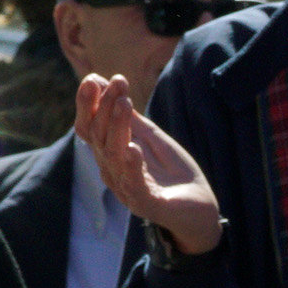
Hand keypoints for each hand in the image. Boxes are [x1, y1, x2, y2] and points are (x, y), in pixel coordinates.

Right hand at [74, 73, 223, 254]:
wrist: (200, 209)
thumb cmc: (173, 173)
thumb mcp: (152, 138)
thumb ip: (130, 118)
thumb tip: (108, 84)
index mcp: (109, 153)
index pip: (88, 126)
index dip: (87, 103)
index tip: (94, 78)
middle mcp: (111, 169)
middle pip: (97, 136)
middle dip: (103, 106)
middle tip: (116, 83)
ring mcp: (126, 187)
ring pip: (112, 154)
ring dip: (117, 126)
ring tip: (123, 102)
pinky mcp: (147, 203)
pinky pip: (134, 184)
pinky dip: (131, 165)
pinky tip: (133, 148)